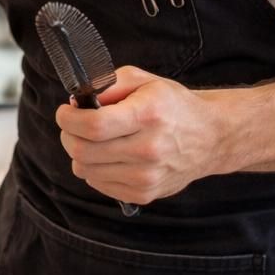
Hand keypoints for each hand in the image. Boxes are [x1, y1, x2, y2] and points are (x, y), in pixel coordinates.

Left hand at [55, 66, 229, 206]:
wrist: (210, 138)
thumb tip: (77, 101)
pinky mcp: (145, 193)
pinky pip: (98, 184)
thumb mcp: (144, 81)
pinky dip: (95, 170)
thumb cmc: (173, 106)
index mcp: (147, 116)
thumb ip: (108, 85)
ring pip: (85, 170)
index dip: (68, 119)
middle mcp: (148, 149)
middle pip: (83, 151)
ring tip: (95, 140)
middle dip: (68, 135)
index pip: (93, 126)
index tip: (65, 112)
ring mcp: (147, 176)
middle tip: (74, 125)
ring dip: (80, 153)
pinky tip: (110, 156)